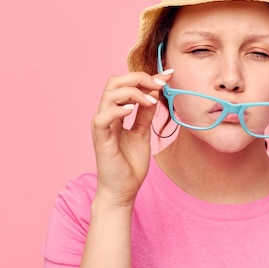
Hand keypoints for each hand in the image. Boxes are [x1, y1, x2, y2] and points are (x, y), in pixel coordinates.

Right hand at [91, 70, 172, 207]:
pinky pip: (104, 117)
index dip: (147, 77)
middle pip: (114, 82)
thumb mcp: (142, 133)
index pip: (126, 84)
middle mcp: (105, 115)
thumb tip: (155, 92)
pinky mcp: (100, 139)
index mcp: (114, 113)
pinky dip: (119, 109)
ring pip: (109, 94)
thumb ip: (145, 113)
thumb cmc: (129, 165)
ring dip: (133, 92)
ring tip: (151, 101)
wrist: (122, 192)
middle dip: (139, 78)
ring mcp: (101, 126)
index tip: (168, 75)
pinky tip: (134, 109)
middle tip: (160, 84)